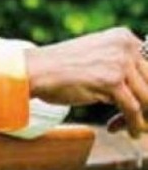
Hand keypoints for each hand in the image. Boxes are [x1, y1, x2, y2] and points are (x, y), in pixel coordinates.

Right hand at [27, 27, 147, 136]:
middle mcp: (125, 46)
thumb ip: (119, 64)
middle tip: (140, 119)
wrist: (34, 71)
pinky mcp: (112, 81)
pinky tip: (131, 132)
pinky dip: (134, 124)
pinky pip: (133, 109)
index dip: (146, 90)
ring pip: (147, 97)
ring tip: (134, 127)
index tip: (143, 105)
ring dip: (143, 117)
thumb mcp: (96, 58)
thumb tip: (144, 89)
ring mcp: (119, 63)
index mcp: (123, 37)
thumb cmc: (60, 68)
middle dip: (147, 104)